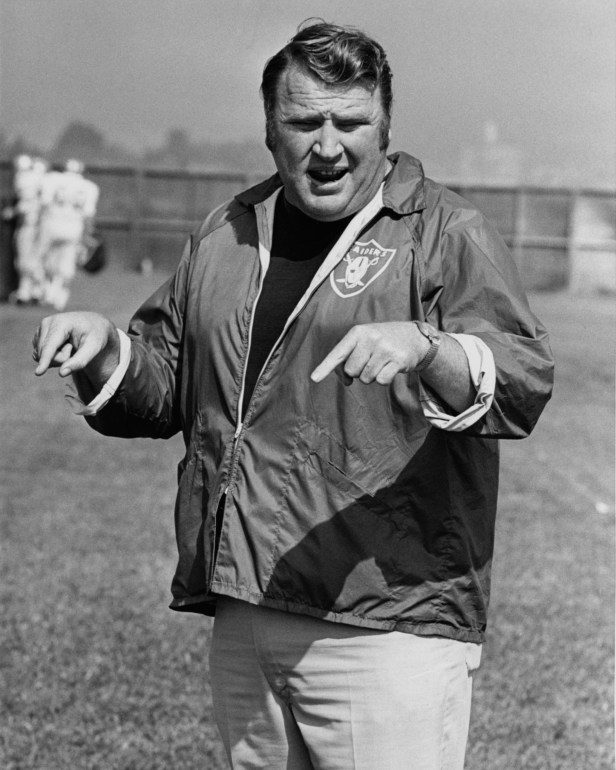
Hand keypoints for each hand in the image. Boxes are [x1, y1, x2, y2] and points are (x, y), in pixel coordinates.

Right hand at [32, 312, 119, 379]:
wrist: (93, 324)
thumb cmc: (95, 335)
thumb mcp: (94, 347)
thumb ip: (80, 361)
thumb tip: (62, 373)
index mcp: (61, 322)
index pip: (50, 346)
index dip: (44, 360)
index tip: (38, 373)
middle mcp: (47, 322)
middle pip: (46, 354)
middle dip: (61, 358)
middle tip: (74, 347)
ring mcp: (41, 328)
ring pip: (41, 355)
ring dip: (57, 357)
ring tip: (70, 345)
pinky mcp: (38, 334)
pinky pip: (40, 354)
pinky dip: (52, 355)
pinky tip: (63, 345)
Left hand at [311, 322, 428, 384]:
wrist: (413, 337)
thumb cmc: (381, 341)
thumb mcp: (364, 341)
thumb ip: (349, 358)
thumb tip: (345, 381)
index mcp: (358, 332)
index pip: (338, 352)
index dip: (325, 367)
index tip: (314, 378)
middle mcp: (371, 338)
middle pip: (351, 370)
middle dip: (359, 370)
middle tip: (371, 359)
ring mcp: (385, 349)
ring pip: (366, 378)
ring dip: (372, 375)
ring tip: (381, 362)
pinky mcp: (398, 360)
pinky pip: (381, 381)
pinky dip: (384, 379)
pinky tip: (390, 367)